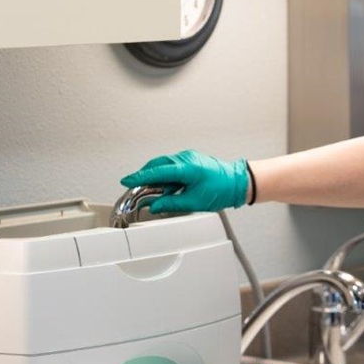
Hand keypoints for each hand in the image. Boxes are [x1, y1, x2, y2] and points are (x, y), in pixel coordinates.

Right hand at [120, 149, 248, 212]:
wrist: (237, 182)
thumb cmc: (221, 191)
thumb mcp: (194, 202)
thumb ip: (170, 204)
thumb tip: (154, 206)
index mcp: (188, 168)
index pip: (158, 171)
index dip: (140, 177)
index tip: (126, 180)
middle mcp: (187, 158)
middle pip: (158, 165)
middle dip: (145, 177)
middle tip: (134, 189)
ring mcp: (189, 157)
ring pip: (164, 164)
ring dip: (156, 177)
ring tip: (156, 192)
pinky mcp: (190, 159)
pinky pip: (172, 165)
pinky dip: (165, 175)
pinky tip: (168, 187)